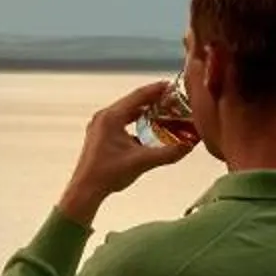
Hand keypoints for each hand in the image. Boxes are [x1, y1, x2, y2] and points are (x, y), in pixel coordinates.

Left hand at [57, 79, 198, 225]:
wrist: (86, 190)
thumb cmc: (109, 174)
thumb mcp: (143, 162)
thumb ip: (168, 153)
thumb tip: (189, 146)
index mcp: (111, 117)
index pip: (138, 96)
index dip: (156, 90)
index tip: (171, 86)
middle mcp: (103, 117)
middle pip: (131, 102)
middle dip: (152, 100)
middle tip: (171, 99)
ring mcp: (99, 126)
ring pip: (125, 112)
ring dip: (143, 111)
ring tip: (162, 111)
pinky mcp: (99, 135)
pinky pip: (119, 122)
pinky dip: (134, 121)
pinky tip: (146, 129)